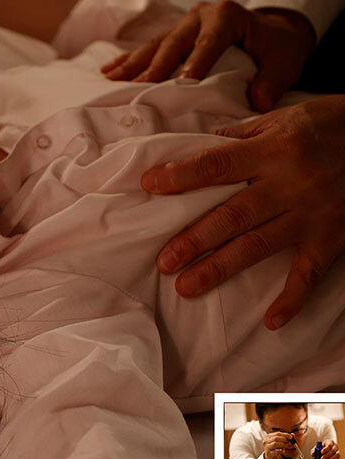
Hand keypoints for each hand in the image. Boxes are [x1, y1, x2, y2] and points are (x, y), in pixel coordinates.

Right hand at [101, 0, 314, 111]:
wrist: (274, 33)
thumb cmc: (277, 47)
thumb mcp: (285, 62)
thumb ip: (273, 82)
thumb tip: (258, 103)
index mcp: (227, 17)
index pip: (209, 41)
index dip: (195, 61)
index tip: (183, 83)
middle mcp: (200, 16)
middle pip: (173, 43)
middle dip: (153, 66)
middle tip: (137, 88)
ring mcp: (183, 25)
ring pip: (154, 45)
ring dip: (132, 64)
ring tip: (111, 79)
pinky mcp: (172, 36)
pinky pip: (147, 49)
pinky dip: (127, 61)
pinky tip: (107, 71)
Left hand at [141, 95, 344, 329]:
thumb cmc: (329, 125)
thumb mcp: (283, 119)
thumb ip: (240, 138)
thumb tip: (193, 149)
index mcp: (275, 149)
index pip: (218, 163)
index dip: (181, 175)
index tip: (149, 186)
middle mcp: (291, 183)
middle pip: (233, 215)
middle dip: (194, 239)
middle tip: (163, 261)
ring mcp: (313, 214)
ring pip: (259, 246)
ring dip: (220, 269)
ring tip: (185, 287)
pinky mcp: (332, 238)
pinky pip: (309, 273)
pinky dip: (292, 299)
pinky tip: (271, 321)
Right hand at [263, 431, 292, 458]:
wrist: (270, 457)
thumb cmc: (275, 448)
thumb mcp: (279, 442)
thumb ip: (285, 438)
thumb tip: (293, 435)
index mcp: (268, 436)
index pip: (277, 433)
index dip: (285, 435)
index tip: (291, 437)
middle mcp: (266, 441)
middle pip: (276, 438)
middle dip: (284, 440)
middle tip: (290, 442)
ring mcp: (267, 447)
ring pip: (275, 444)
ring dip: (283, 445)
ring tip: (288, 446)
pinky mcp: (269, 453)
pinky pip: (276, 451)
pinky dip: (281, 451)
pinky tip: (284, 451)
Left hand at [313, 439, 340, 458]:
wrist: (327, 450)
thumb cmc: (322, 448)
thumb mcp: (317, 447)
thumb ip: (314, 450)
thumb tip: (312, 454)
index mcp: (330, 442)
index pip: (329, 445)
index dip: (325, 449)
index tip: (321, 452)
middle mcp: (335, 446)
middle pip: (333, 450)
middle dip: (327, 455)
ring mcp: (338, 452)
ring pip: (337, 455)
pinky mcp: (339, 457)